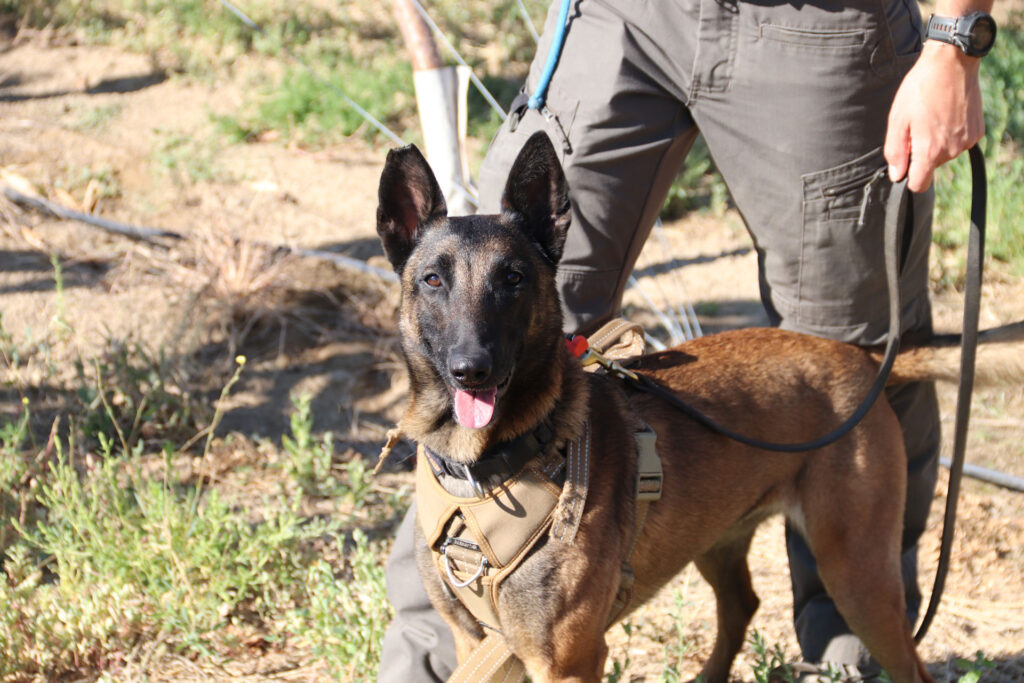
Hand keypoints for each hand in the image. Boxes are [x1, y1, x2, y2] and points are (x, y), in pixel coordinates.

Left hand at [884, 41, 984, 191]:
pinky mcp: (977, 131)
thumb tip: (897, 175)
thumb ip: (895, 152)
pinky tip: (946, 113)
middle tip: (917, 125)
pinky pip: (958, 142)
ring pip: (944, 154)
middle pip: (930, 166)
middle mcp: (951, 151)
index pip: (919, 185)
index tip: (905, 161)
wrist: (952, 63)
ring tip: (932, 116)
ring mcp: (967, 141)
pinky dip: (951, 133)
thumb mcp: (898, 120)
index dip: (908, 176)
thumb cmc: (920, 89)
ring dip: (936, 141)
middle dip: (921, 152)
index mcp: (930, 151)